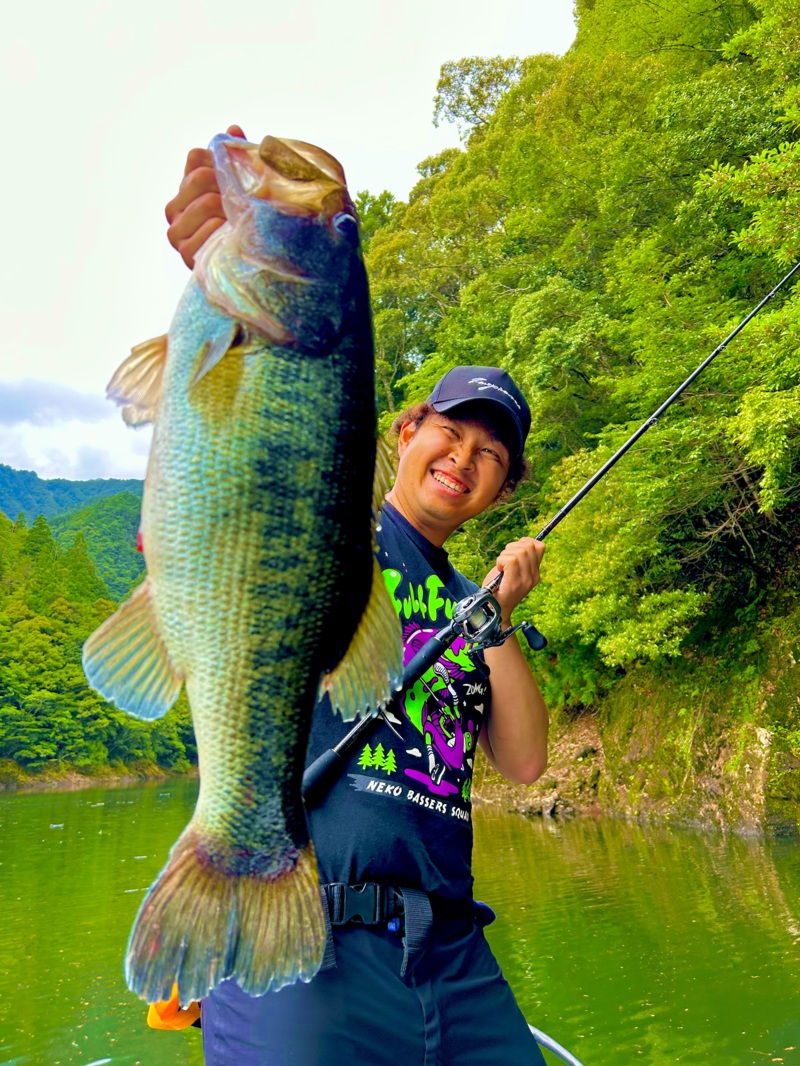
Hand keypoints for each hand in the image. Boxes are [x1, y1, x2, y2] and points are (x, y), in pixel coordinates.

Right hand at [165, 124, 245, 268]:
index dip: (221, 162)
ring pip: (205, 203)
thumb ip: (235, 159)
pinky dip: (224, 233)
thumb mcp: (242, 189)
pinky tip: (233, 236)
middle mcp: (174, 208)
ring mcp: (176, 232)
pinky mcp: (185, 254)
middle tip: (247, 199)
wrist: (244, 266)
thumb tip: (233, 129)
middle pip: (200, 178)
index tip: (240, 174)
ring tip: (244, 218)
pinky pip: (205, 233)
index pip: (196, 157)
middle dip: (227, 186)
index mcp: (185, 187)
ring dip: (230, 210)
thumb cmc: (243, 222)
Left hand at [482, 537, 544, 624]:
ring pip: (519, 551)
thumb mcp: (513, 572)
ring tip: (501, 567)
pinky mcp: (515, 583)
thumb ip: (520, 558)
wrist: (494, 610)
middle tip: (504, 560)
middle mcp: (534, 576)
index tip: (514, 550)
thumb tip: (522, 542)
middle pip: (529, 546)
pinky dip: (501, 560)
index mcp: (535, 573)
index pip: (540, 546)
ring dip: (505, 554)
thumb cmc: (499, 588)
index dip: (525, 542)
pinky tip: (499, 570)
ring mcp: (526, 580)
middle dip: (512, 547)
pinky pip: (511, 560)